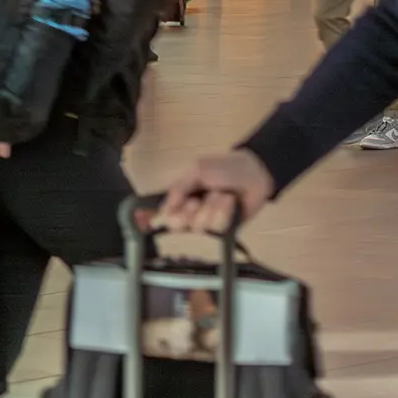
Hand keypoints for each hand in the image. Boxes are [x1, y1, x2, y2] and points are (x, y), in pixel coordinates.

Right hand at [155, 149, 273, 233]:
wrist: (255, 173)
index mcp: (181, 196)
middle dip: (186, 212)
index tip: (142, 222)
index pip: (160, 212)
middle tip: (196, 200)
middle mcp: (190, 211)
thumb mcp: (198, 169)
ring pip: (197, 226)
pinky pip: (216, 228)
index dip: (149, 219)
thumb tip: (164, 208)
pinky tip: (229, 202)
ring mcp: (206, 222)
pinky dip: (223, 212)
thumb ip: (179, 187)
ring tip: (220, 195)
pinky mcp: (223, 230)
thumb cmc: (224, 168)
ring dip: (210, 207)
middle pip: (175, 225)